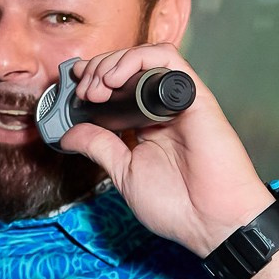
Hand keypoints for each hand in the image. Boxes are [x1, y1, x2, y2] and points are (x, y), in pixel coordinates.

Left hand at [58, 43, 274, 255]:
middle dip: (97, 70)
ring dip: (114, 63)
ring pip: (145, 57)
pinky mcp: (193, 95)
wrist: (210, 221)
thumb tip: (68, 133)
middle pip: (127, 67)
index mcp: (146, 125)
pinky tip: (116, 79)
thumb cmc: (177, 204)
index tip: (73, 89)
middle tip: (84, 91)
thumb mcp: (124, 172)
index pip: (117, 87)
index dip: (93, 80)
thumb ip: (99, 147)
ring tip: (97, 86)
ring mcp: (177, 100)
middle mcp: (161, 108)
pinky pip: (168, 59)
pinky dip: (137, 59)